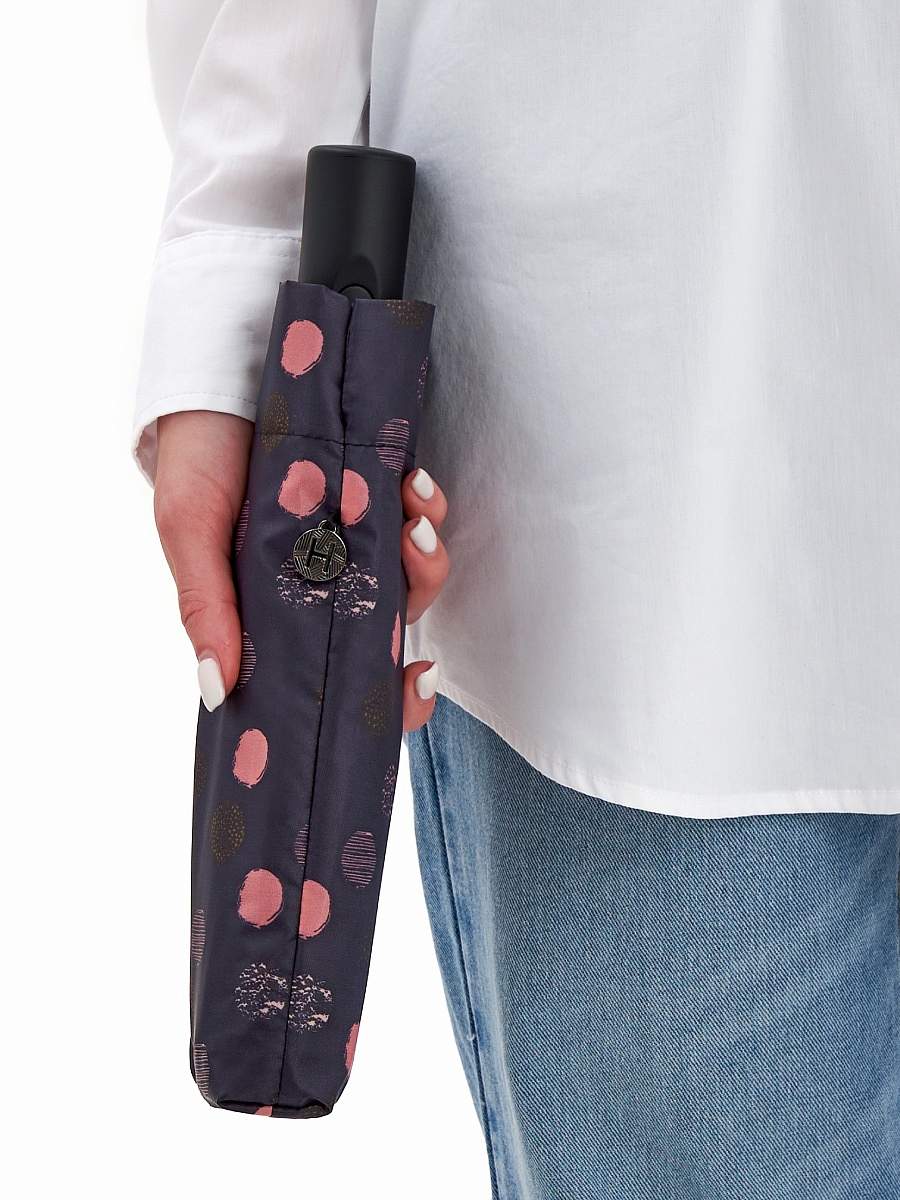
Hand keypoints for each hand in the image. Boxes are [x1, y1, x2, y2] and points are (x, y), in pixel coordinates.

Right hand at [153, 411, 448, 729]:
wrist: (218, 371)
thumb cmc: (196, 457)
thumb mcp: (190, 530)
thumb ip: (204, 608)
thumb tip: (216, 693)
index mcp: (280, 610)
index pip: (337, 671)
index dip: (384, 694)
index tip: (416, 685)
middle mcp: (325, 582)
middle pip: (391, 624)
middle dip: (416, 607)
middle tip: (416, 572)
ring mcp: (355, 537)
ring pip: (412, 571)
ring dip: (425, 551)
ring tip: (414, 515)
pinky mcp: (376, 492)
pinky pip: (417, 514)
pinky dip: (424, 505)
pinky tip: (414, 481)